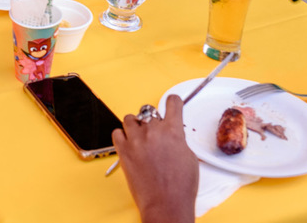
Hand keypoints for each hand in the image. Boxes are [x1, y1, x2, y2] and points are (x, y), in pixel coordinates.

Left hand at [112, 95, 197, 222]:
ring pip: (130, 119)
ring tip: (139, 138)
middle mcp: (153, 131)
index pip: (172, 103)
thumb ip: (178, 140)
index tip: (171, 102)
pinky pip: (117, 132)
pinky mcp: (123, 150)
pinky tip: (128, 144)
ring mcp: (136, 140)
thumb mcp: (189, 158)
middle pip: (150, 113)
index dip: (172, 102)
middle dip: (153, 122)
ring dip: (135, 126)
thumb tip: (171, 135)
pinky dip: (122, 136)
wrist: (166, 204)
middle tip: (155, 135)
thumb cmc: (180, 186)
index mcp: (173, 131)